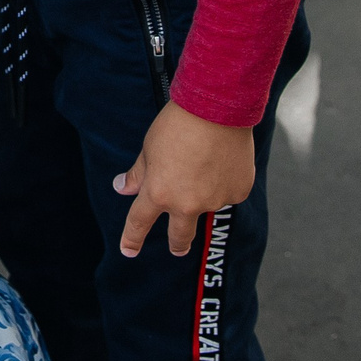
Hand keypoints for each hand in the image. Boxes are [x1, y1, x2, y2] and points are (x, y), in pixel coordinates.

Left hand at [115, 101, 256, 256]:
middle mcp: (187, 204)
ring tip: (205, 159)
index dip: (131, 238)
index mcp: (159, 193)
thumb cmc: (177, 124)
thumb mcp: (149, 147)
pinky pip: (228, 193)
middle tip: (177, 249)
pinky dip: (224, 182)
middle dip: (177, 245)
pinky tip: (223, 159)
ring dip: (203, 193)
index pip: (139, 222)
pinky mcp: (238, 192)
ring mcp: (215, 201)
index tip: (128, 251)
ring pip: (206, 205)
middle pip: (179, 236)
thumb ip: (138, 174)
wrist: (218, 109)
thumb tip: (123, 189)